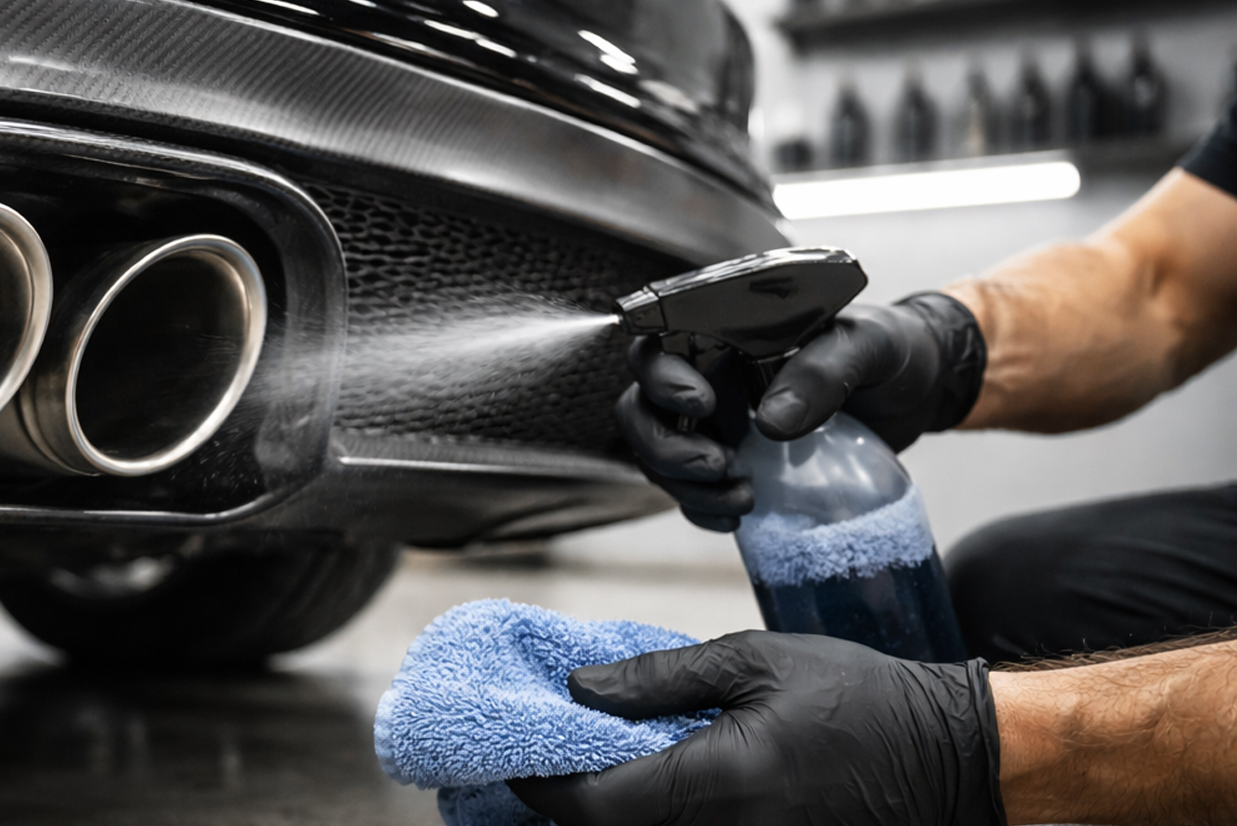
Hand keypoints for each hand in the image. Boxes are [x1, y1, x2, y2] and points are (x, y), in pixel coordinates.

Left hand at [507, 631, 1004, 825]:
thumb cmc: (861, 699)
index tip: (516, 760)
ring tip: (590, 774)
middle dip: (570, 805)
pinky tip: (648, 791)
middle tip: (539, 766)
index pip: (594, 805)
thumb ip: (659, 679)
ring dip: (612, 814)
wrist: (954, 759)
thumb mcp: (754, 661)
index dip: (541, 787)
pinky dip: (656, 821)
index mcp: (717, 783)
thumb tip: (579, 690)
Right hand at [614, 292, 984, 530]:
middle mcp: (708, 374)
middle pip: (642, 408)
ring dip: (683, 484)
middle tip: (720, 465)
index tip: (703, 404)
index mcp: (726, 331)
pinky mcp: (732, 461)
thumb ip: (823, 371)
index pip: (658, 344)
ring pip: (657, 453)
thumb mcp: (869, 347)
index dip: (661, 377)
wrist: (919, 391)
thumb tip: (772, 421)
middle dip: (665, 445)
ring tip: (742, 499)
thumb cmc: (891, 350)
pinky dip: (702, 508)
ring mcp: (716, 422)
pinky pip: (690, 490)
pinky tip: (739, 516)